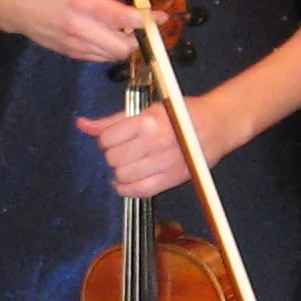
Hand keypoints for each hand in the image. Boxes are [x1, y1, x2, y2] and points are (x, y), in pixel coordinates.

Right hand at [0, 0, 143, 62]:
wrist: (14, 5)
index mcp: (80, 2)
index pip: (120, 17)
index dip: (146, 19)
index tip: (162, 15)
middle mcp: (79, 27)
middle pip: (121, 45)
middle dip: (140, 38)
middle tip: (145, 25)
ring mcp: (74, 44)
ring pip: (113, 55)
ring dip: (128, 45)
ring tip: (131, 31)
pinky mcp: (70, 54)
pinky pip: (100, 59)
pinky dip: (112, 51)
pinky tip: (113, 37)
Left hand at [74, 92, 242, 198]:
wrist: (218, 125)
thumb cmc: (181, 113)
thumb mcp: (147, 109)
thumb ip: (113, 120)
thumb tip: (82, 125)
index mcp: (148, 121)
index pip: (108, 137)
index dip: (105, 139)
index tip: (113, 139)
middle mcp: (155, 143)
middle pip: (113, 158)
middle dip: (112, 155)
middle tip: (121, 150)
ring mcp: (164, 163)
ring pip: (123, 175)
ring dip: (119, 171)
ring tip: (126, 163)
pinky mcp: (172, 179)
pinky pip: (139, 191)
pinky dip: (126, 189)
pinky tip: (124, 181)